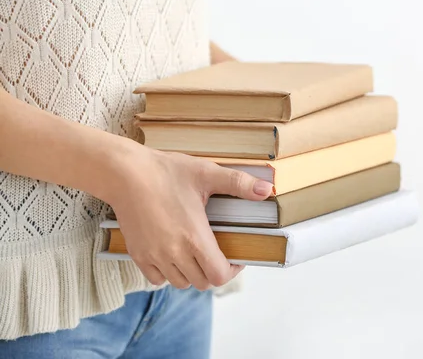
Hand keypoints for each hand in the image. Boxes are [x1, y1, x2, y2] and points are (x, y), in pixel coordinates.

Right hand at [108, 148, 272, 289]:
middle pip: (201, 282)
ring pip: (180, 282)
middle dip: (213, 271)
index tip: (235, 256)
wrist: (124, 173)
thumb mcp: (206, 173)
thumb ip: (238, 183)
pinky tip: (173, 254)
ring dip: (191, 273)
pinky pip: (157, 279)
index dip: (232, 270)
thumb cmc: (166, 172)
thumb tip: (266, 190)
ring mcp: (154, 256)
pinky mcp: (138, 254)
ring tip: (196, 253)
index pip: (218, 276)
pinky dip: (168, 273)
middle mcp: (174, 253)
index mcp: (195, 238)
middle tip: (217, 253)